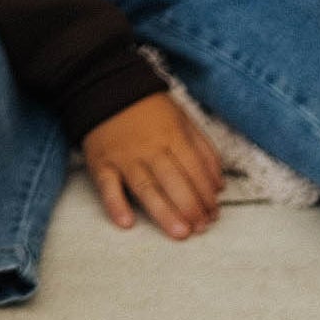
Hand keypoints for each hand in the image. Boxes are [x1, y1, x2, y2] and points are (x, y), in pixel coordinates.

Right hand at [81, 88, 229, 237]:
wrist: (105, 87)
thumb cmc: (149, 109)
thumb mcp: (183, 119)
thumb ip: (204, 150)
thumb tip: (219, 185)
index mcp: (172, 135)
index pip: (194, 168)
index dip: (206, 193)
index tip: (214, 213)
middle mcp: (149, 148)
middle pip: (173, 181)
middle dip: (191, 207)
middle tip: (201, 228)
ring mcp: (123, 157)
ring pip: (146, 188)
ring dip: (164, 212)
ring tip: (181, 233)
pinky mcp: (100, 163)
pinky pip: (107, 186)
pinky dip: (115, 204)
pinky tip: (127, 222)